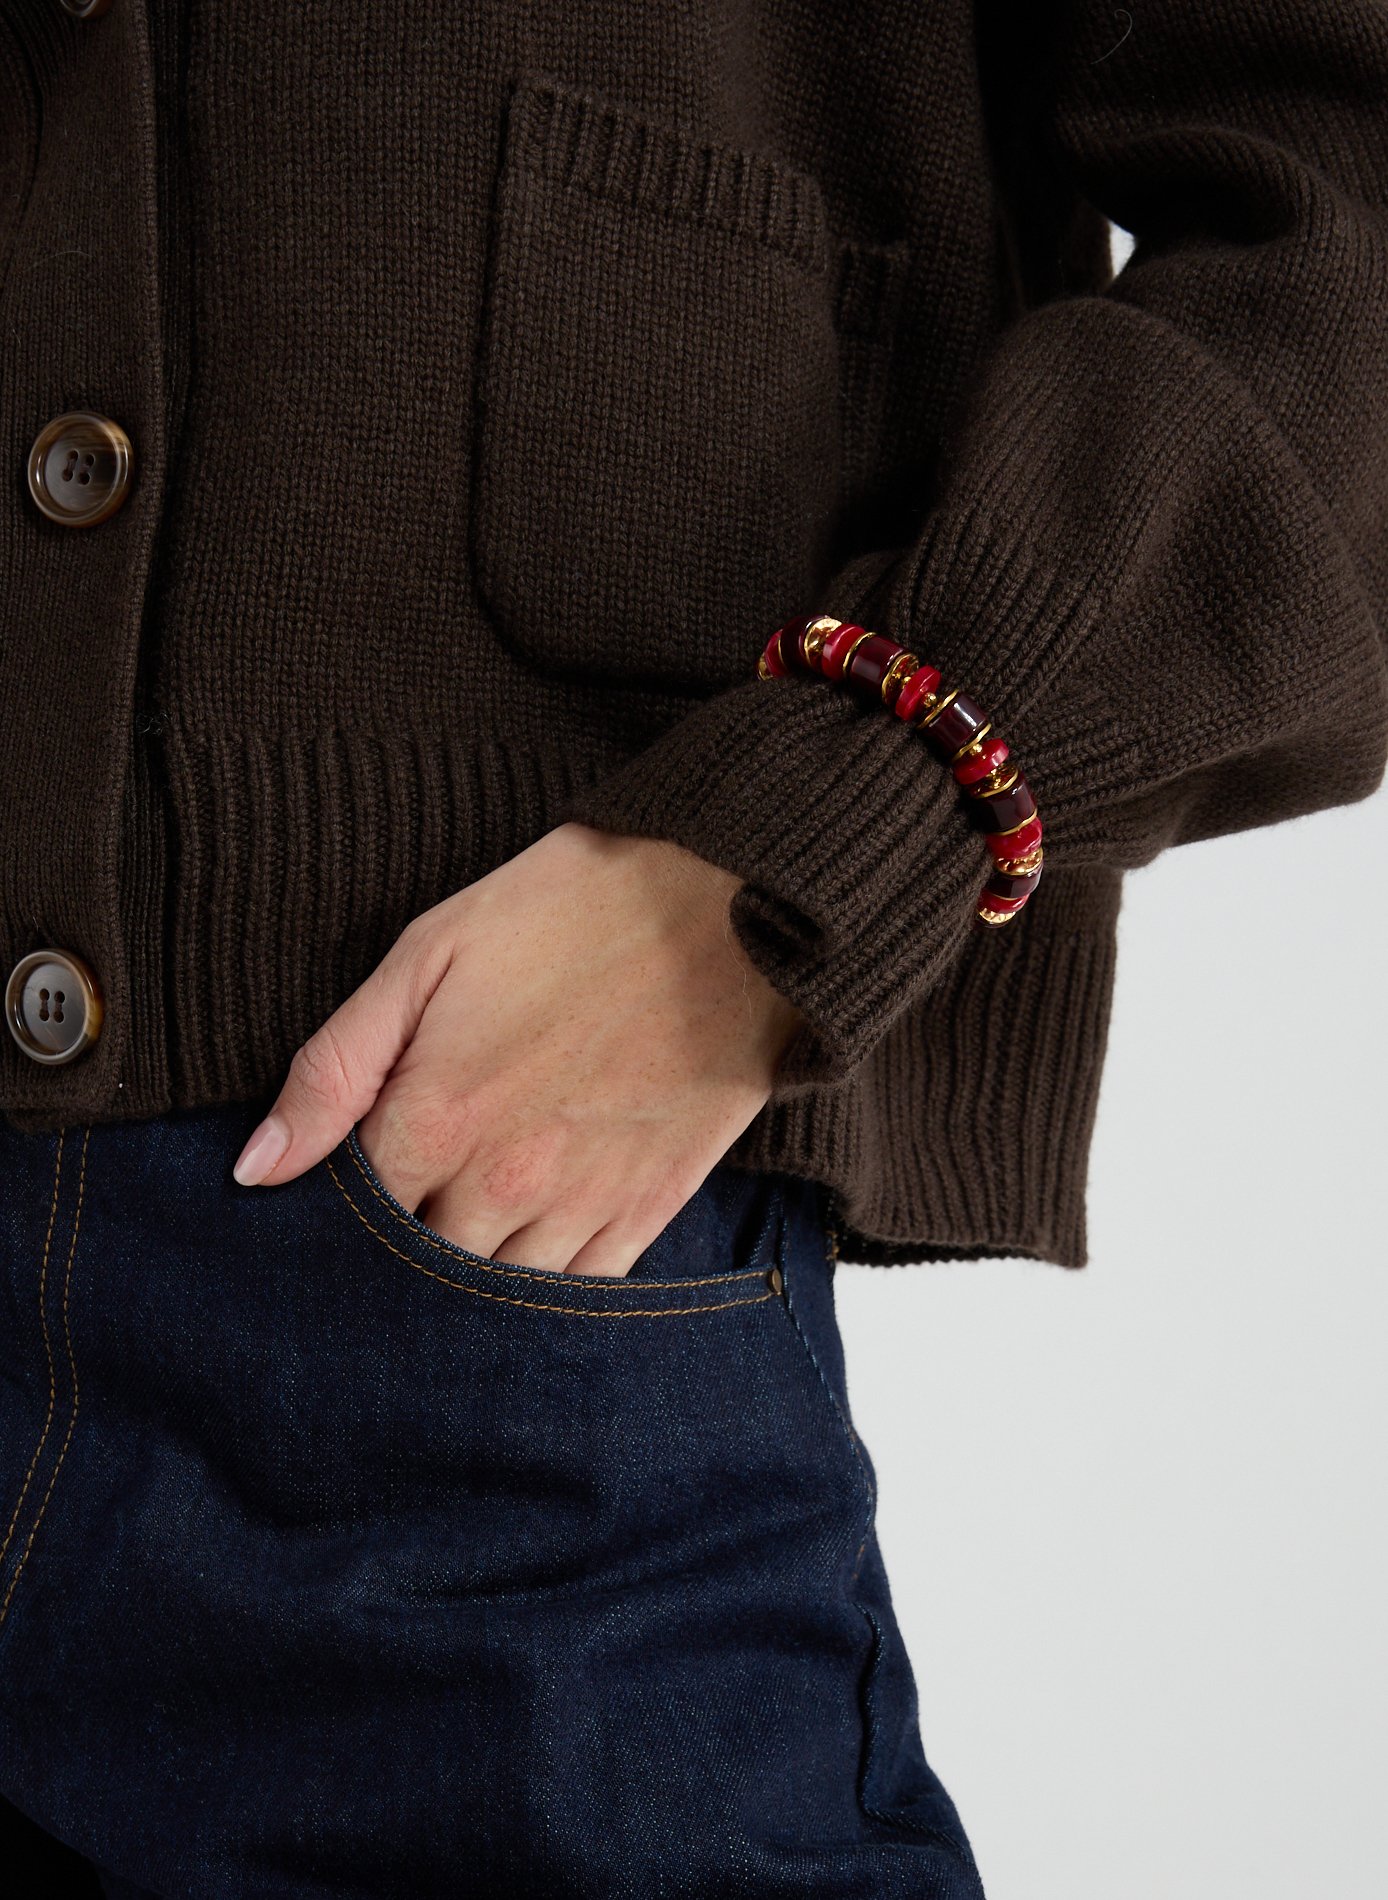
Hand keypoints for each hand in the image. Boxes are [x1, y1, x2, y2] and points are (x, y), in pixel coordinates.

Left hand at [230, 822, 806, 1274]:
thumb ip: (333, 1068)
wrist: (729, 899)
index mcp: (436, 1117)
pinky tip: (535, 1249)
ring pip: (498, 1297)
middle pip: (419, 1273)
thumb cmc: (572, 907)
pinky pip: (580, 1290)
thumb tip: (257, 1170)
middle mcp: (505, 1181)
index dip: (337, 1212)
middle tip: (409, 1209)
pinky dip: (548, 1286)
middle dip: (400, 1255)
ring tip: (469, 1229)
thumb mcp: (428, 953)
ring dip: (473, 1277)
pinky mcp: (651, 1207)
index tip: (344, 1189)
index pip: (352, 1221)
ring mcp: (584, 1203)